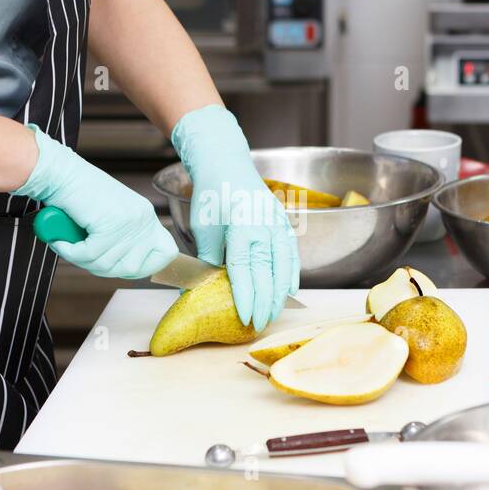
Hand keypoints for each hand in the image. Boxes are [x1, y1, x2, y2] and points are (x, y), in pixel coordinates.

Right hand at [14, 125, 177, 278]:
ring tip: (69, 245)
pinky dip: (71, 253)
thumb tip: (123, 269)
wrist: (60, 173)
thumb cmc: (78, 193)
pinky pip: (90, 255)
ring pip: (107, 265)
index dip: (145, 266)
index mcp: (146, 215)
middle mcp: (143, 218)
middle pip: (133, 268)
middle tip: (84, 256)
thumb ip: (122, 241)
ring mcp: (129, 221)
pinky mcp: (110, 224)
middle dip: (104, 268)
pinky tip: (62, 242)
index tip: (121, 265)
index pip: (166, 253)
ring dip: (82, 260)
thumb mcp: (111, 218)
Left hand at [171, 106, 299, 330]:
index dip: (246, 297)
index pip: (245, 269)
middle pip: (268, 273)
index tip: (245, 318)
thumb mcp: (204, 229)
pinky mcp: (284, 223)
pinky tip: (289, 291)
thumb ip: (206, 261)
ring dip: (279, 294)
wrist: (226, 164)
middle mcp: (265, 225)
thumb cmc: (212, 195)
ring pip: (284, 267)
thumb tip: (195, 293)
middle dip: (264, 302)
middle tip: (258, 325)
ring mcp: (278, 224)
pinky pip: (292, 255)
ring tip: (272, 315)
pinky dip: (292, 275)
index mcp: (242, 225)